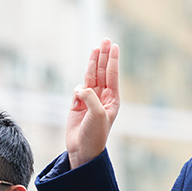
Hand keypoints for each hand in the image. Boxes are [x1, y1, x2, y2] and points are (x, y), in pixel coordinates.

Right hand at [66, 38, 120, 168]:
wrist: (83, 150)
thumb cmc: (95, 135)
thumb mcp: (97, 115)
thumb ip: (90, 97)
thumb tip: (80, 87)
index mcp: (112, 100)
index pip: (112, 75)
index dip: (112, 59)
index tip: (114, 45)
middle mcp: (102, 98)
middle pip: (103, 72)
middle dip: (104, 56)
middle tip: (105, 40)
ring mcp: (90, 101)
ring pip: (91, 77)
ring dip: (93, 63)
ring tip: (96, 48)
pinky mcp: (78, 105)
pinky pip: (77, 90)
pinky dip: (77, 88)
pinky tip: (78, 94)